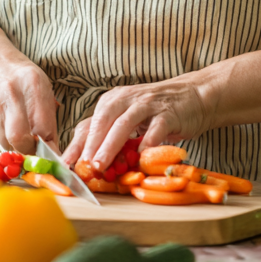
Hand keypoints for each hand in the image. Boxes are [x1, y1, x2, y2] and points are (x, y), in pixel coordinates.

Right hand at [0, 58, 59, 155]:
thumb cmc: (21, 76)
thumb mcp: (43, 87)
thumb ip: (48, 117)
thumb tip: (53, 149)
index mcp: (32, 85)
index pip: (42, 127)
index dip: (48, 145)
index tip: (52, 152)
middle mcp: (11, 95)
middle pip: (19, 138)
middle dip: (29, 150)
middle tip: (35, 150)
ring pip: (7, 142)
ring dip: (17, 146)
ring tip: (23, 134)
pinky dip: (6, 138)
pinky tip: (9, 125)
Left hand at [61, 74, 212, 169]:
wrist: (193, 95)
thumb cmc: (155, 111)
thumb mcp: (128, 117)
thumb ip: (110, 134)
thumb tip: (85, 161)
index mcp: (112, 100)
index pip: (90, 123)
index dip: (77, 145)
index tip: (67, 164)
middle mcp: (126, 98)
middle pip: (104, 121)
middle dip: (92, 145)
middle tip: (84, 166)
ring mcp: (147, 104)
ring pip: (124, 124)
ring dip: (111, 145)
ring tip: (102, 164)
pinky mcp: (168, 113)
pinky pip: (155, 129)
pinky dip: (146, 144)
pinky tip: (140, 159)